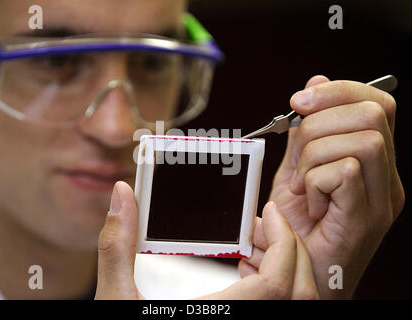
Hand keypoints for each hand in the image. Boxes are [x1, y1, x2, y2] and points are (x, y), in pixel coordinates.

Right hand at [94, 182, 317, 299]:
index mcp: (218, 317)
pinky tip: (244, 271)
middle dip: (287, 248)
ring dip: (283, 266)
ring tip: (251, 245)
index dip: (283, 241)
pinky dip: (275, 285)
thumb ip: (118, 246)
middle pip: (298, 291)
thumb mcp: (117, 298)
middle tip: (260, 225)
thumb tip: (122, 194)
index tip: (270, 211)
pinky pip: (279, 309)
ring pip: (295, 302)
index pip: (276, 282)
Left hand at [240, 75, 404, 298]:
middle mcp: (386, 179)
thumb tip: (315, 83)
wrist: (294, 272)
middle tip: (296, 156)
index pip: (377, 104)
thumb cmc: (297, 225)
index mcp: (373, 163)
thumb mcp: (296, 168)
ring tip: (302, 184)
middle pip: (371, 114)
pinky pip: (343, 171)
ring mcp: (381, 199)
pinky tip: (308, 202)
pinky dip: (313, 180)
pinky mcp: (366, 218)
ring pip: (361, 139)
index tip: (299, 101)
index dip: (338, 90)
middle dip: (318, 123)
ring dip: (313, 156)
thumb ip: (306, 131)